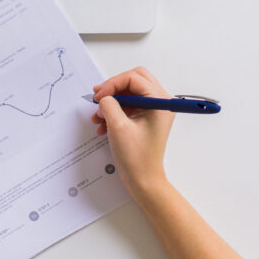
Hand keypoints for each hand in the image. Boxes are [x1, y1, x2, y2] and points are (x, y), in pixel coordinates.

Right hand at [91, 67, 173, 199]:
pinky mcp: (146, 118)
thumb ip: (109, 105)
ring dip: (112, 102)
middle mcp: (160, 102)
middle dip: (113, 88)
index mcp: (160, 102)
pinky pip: (128, 105)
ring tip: (98, 117)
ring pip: (129, 92)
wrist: (143, 180)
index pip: (134, 78)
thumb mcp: (118, 127)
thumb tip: (104, 96)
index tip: (98, 96)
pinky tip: (103, 125)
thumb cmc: (137, 158)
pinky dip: (114, 111)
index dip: (113, 84)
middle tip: (99, 98)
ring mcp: (154, 110)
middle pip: (133, 80)